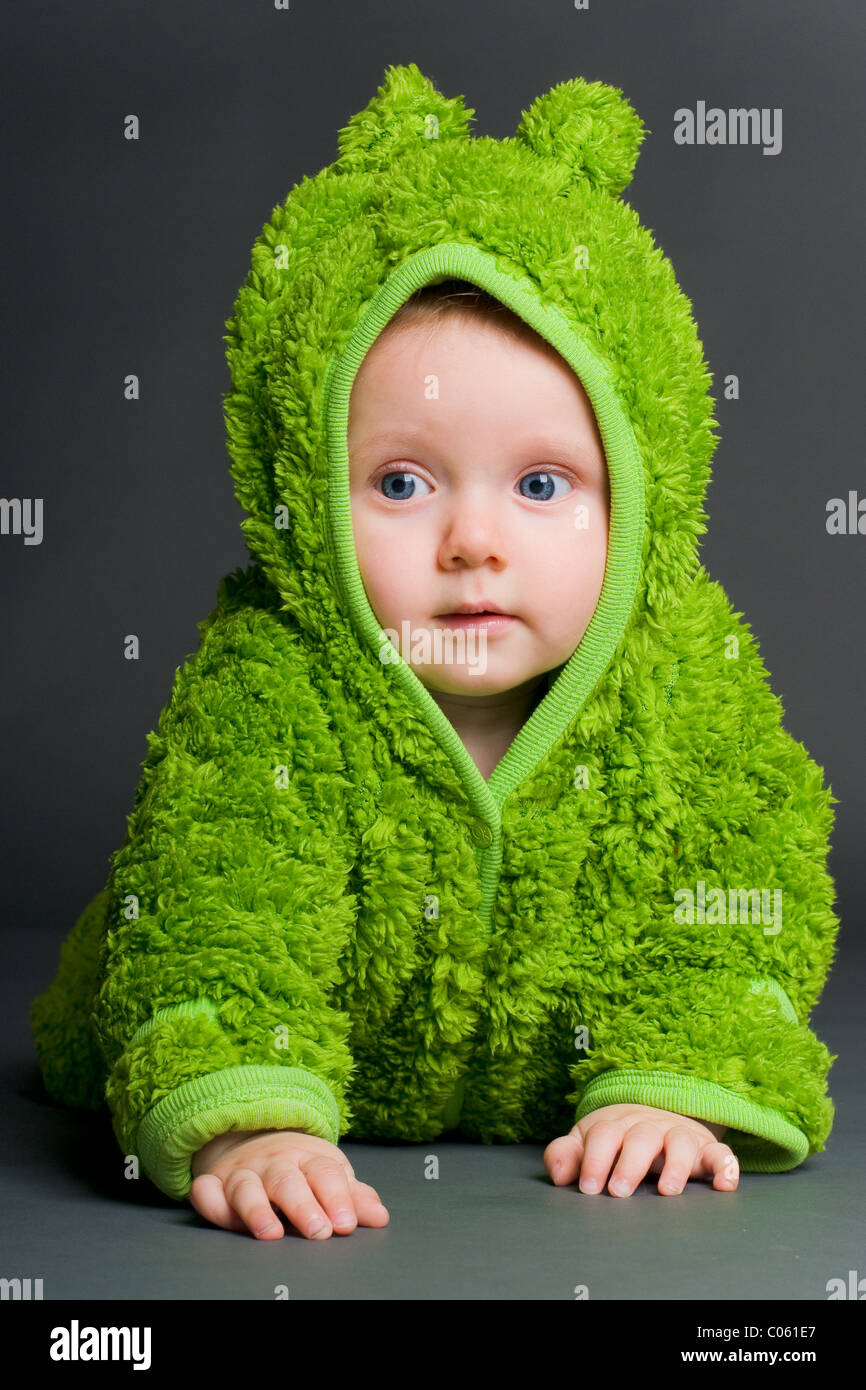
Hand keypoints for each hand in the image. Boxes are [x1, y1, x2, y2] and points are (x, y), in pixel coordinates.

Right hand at [189, 1128, 390, 1239]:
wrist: (259, 1138)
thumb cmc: (303, 1169)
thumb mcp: (331, 1177)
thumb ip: (354, 1199)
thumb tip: (380, 1217)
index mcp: (308, 1160)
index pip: (325, 1174)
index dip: (337, 1198)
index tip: (346, 1224)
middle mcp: (274, 1163)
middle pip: (288, 1181)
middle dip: (302, 1206)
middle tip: (319, 1232)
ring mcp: (243, 1172)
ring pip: (246, 1187)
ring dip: (256, 1209)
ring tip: (271, 1234)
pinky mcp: (214, 1184)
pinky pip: (205, 1190)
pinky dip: (208, 1200)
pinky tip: (218, 1212)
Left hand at [543, 1103, 739, 1196]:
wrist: (651, 1113)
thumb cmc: (614, 1139)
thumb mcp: (586, 1143)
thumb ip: (568, 1155)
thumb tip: (559, 1175)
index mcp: (616, 1125)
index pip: (604, 1135)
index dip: (594, 1160)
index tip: (588, 1189)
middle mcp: (649, 1127)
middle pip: (641, 1137)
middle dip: (630, 1163)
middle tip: (619, 1192)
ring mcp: (679, 1136)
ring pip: (681, 1141)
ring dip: (676, 1165)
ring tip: (668, 1191)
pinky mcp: (706, 1149)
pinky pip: (721, 1153)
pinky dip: (726, 1165)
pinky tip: (724, 1185)